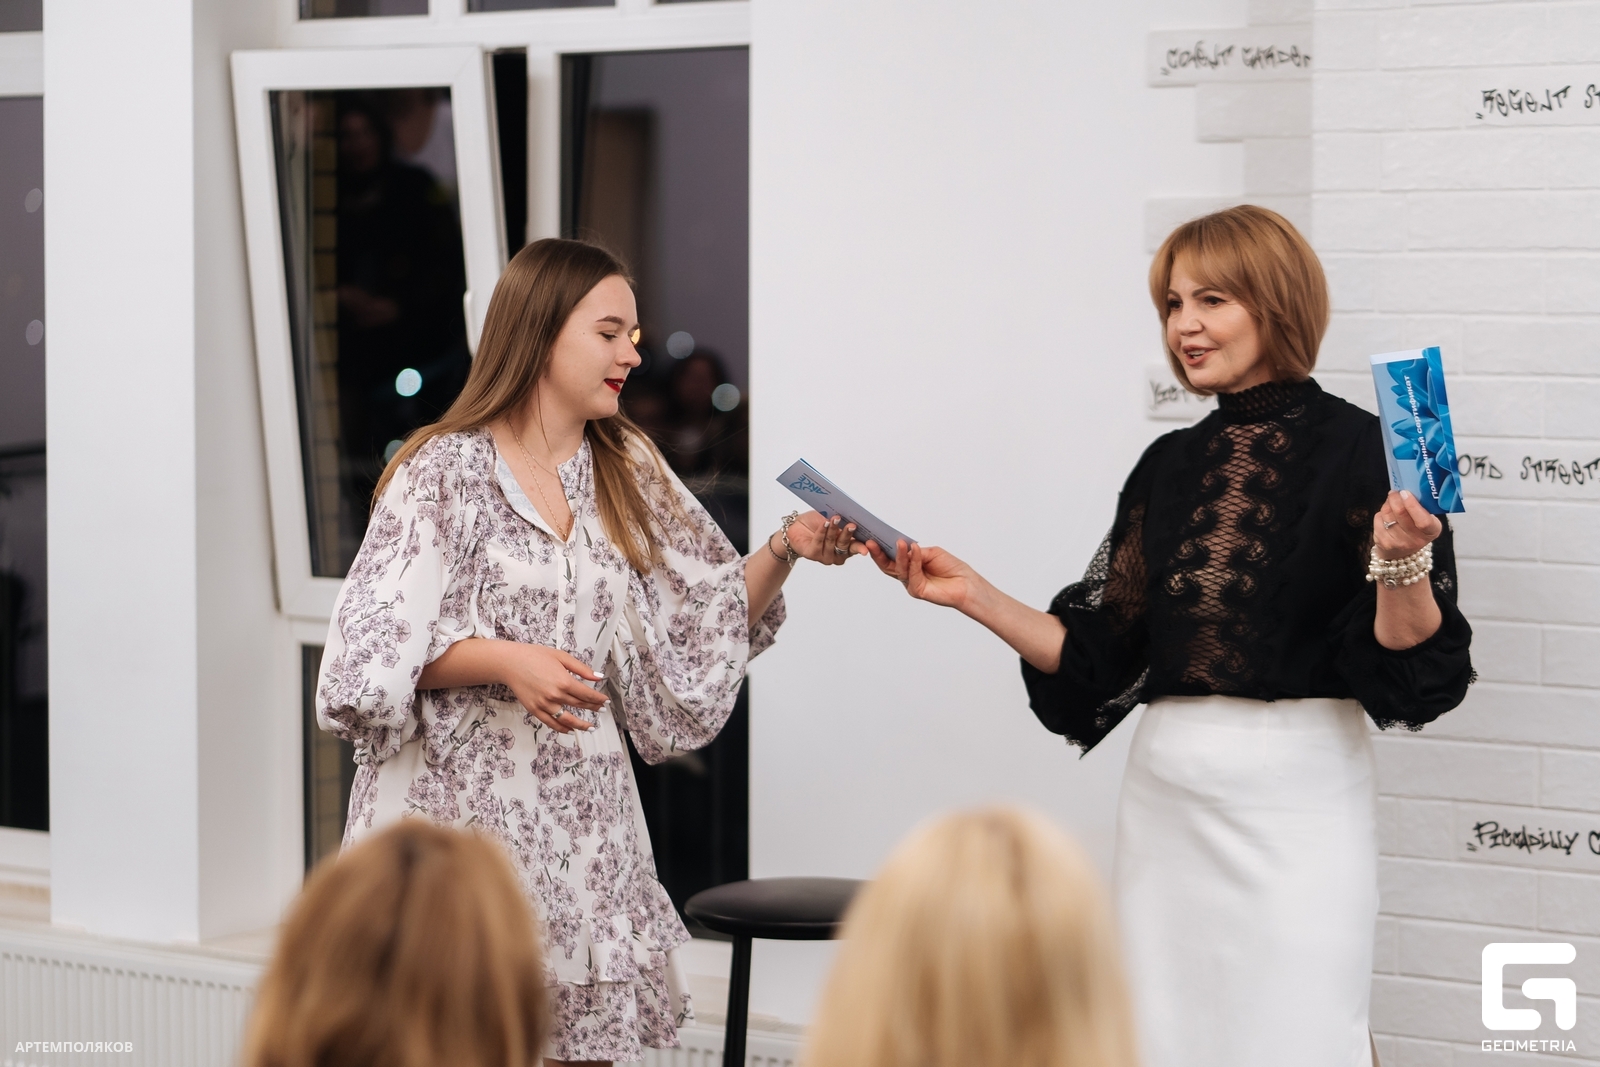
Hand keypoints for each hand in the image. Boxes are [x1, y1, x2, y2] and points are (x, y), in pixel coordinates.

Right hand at [500, 644, 603, 733]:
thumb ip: (581, 669)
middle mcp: (556, 695)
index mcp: (564, 681)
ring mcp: (545, 704)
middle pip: (579, 705)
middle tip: (602, 711)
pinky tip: (570, 730)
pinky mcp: (535, 709)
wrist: (511, 663)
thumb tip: (598, 676)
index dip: (598, 699)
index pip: (587, 694)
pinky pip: (551, 723)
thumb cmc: (535, 656)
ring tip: (590, 727)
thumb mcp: (562, 657)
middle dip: (593, 708)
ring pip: (567, 719)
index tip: (605, 701)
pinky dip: (562, 728)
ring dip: (581, 725)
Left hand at [779, 511, 866, 565]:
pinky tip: (824, 523)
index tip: (868, 544)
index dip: (862, 547)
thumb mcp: (833, 519)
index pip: (856, 548)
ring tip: (835, 518)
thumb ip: (843, 520)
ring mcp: (825, 556)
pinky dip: (822, 531)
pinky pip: (819, 543)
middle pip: (844, 545)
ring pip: (832, 543)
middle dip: (848, 534)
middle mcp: (836, 554)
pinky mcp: (812, 555)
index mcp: (845, 547)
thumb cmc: (816, 522)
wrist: (796, 526)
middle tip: (851, 525)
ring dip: (833, 530)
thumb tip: (854, 514)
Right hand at [866, 539, 980, 611]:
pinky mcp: (917, 591)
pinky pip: (912, 574)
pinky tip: (914, 550)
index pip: (890, 557)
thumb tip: (904, 547)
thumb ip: (916, 552)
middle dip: (879, 554)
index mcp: (909, 566)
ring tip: (899, 543)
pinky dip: (913, 561)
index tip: (872, 537)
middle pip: (888, 566)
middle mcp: (907, 576)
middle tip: (872, 542)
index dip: (880, 548)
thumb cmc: (952, 568)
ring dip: (899, 555)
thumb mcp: (931, 553)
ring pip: (899, 569)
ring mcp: (911, 584)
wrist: (966, 584)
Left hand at [1373, 489, 1441, 561]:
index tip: (1405, 493)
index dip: (1412, 505)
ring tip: (1392, 503)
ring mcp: (1398, 543)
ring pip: (1387, 514)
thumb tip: (1406, 490)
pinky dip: (1381, 513)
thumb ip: (1421, 507)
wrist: (1401, 554)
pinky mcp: (1383, 543)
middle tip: (1395, 492)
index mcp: (1432, 531)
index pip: (1424, 521)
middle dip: (1395, 498)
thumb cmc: (1415, 530)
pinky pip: (1378, 519)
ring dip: (1388, 504)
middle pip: (1401, 513)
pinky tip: (1386, 515)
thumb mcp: (1426, 520)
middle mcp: (1416, 540)